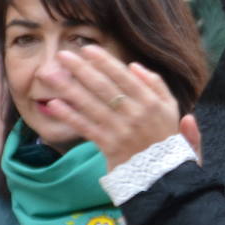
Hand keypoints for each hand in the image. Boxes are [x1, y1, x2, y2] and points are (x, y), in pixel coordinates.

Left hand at [43, 45, 182, 169]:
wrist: (167, 175)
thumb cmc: (169, 140)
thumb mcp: (173, 110)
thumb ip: (158, 87)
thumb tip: (135, 67)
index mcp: (152, 103)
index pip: (125, 77)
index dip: (105, 62)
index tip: (88, 49)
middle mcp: (136, 114)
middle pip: (104, 87)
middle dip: (81, 69)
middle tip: (63, 55)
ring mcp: (121, 130)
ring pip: (91, 105)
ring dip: (69, 88)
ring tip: (51, 75)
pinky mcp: (109, 146)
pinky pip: (86, 128)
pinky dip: (69, 116)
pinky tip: (53, 105)